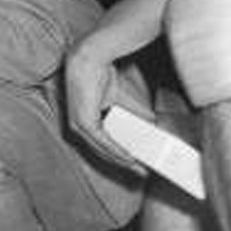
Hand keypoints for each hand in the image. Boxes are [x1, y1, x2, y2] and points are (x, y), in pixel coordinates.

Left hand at [65, 50, 144, 172]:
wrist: (91, 59)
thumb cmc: (99, 74)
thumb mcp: (120, 99)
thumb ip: (135, 112)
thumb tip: (153, 121)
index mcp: (84, 122)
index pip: (102, 144)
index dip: (119, 155)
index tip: (135, 163)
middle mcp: (78, 126)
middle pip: (103, 151)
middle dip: (123, 163)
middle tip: (141, 171)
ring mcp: (79, 125)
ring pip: (103, 150)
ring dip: (122, 161)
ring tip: (138, 168)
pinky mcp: (84, 122)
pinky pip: (102, 142)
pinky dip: (117, 151)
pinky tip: (129, 159)